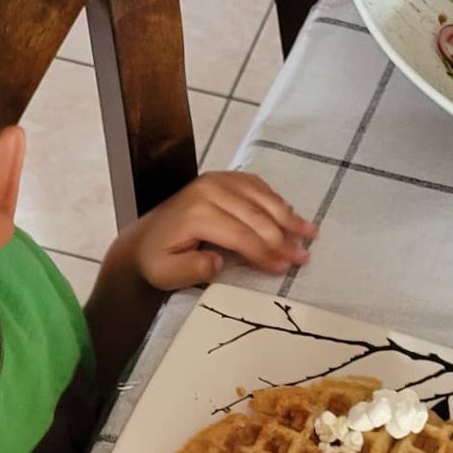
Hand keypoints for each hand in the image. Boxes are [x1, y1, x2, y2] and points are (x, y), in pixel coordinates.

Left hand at [122, 171, 317, 291]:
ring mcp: (216, 180)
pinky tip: (290, 214)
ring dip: (288, 216)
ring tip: (310, 233)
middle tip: (304, 257)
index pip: (241, 235)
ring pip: (261, 198)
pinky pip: (256, 186)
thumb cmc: (157, 260)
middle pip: (256, 216)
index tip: (284, 268)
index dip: (266, 253)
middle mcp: (208, 190)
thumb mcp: (166, 274)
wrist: (142, 240)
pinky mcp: (222, 178)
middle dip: (283, 238)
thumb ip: (192, 269)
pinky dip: (275, 200)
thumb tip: (221, 261)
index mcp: (197, 212)